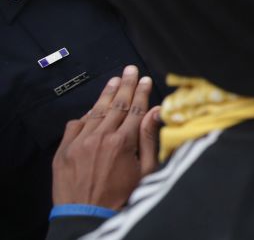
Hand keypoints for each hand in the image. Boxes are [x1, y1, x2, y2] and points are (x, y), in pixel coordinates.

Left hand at [52, 65, 160, 209]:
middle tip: (131, 69)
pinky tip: (94, 107)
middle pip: (117, 104)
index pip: (136, 109)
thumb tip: (156, 111)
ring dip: (107, 94)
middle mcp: (100, 137)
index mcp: (123, 142)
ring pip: (96, 111)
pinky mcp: (64, 150)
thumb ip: (150, 139)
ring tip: (115, 79)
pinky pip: (75, 124)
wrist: (86, 216)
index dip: (142, 93)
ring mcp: (79, 142)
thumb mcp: (145, 170)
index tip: (146, 80)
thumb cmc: (121, 196)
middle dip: (126, 85)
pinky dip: (86, 114)